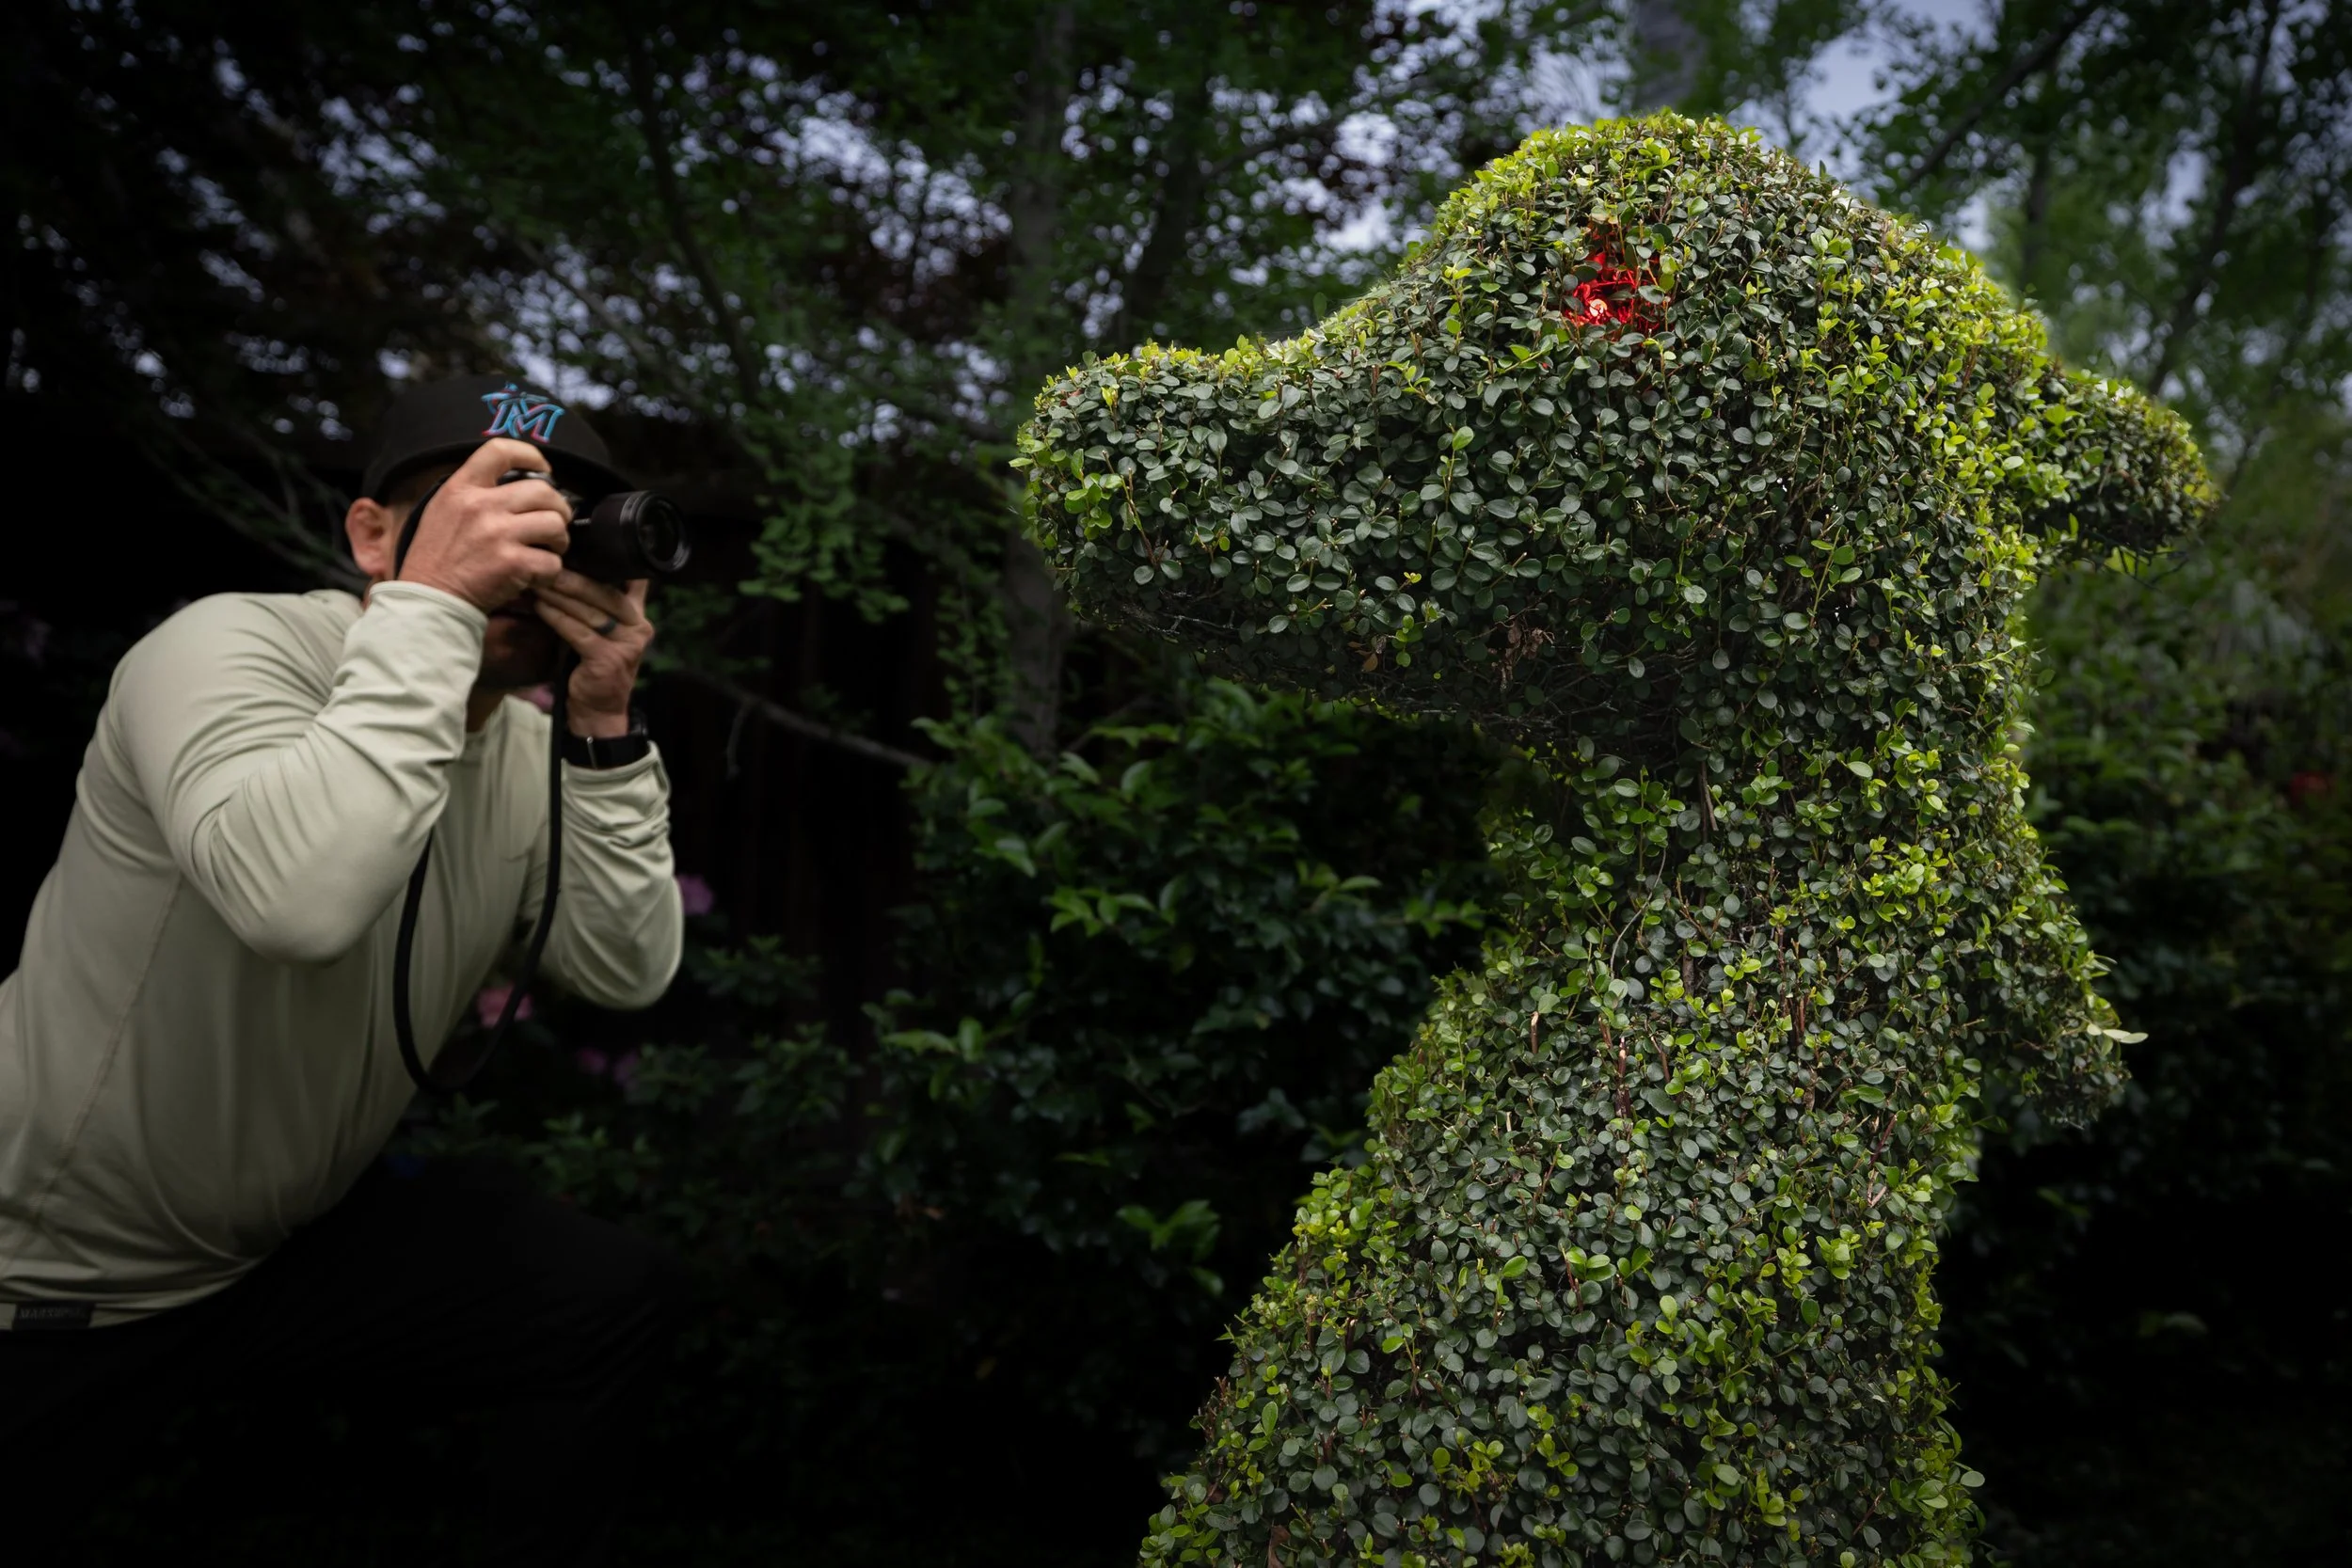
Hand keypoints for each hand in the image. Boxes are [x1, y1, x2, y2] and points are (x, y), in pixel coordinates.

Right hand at [394, 439, 571, 612]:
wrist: (429, 600)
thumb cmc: (437, 558)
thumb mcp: (442, 511)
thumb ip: (473, 493)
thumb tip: (514, 484)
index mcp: (461, 489)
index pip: (500, 451)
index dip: (530, 455)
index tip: (544, 469)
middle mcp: (480, 506)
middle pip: (543, 491)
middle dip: (558, 508)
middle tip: (553, 522)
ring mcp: (498, 535)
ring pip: (555, 524)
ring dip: (560, 539)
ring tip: (549, 548)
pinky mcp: (513, 563)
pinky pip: (553, 561)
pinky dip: (551, 571)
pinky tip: (537, 574)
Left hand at [533, 572, 653, 737]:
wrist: (598, 711)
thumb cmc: (593, 667)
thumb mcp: (603, 632)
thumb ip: (598, 606)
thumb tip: (570, 570)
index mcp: (638, 616)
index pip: (630, 580)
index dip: (609, 563)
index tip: (579, 546)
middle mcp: (638, 627)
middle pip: (605, 593)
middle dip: (573, 577)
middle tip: (547, 561)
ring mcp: (626, 645)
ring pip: (590, 611)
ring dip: (560, 594)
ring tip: (538, 580)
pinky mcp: (608, 660)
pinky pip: (578, 632)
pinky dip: (557, 617)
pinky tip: (540, 606)